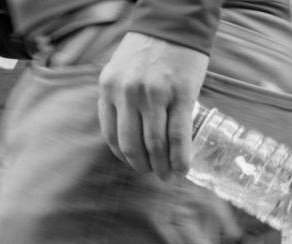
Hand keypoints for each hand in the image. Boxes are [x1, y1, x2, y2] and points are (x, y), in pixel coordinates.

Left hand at [98, 32, 208, 179]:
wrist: (174, 21)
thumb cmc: (148, 47)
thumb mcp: (120, 70)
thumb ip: (119, 98)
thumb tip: (128, 131)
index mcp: (109, 88)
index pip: (111, 135)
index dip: (123, 156)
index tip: (134, 163)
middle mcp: (128, 94)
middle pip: (132, 145)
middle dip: (142, 166)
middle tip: (153, 174)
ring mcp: (154, 95)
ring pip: (155, 144)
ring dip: (162, 166)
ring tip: (168, 175)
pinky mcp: (181, 95)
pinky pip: (178, 136)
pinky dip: (180, 158)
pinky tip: (182, 169)